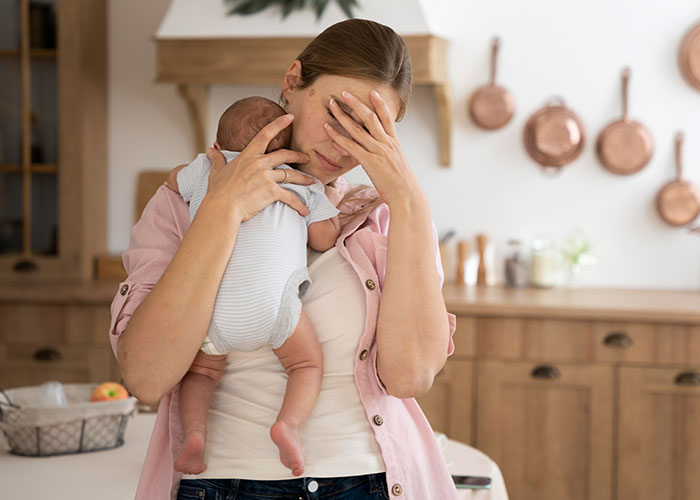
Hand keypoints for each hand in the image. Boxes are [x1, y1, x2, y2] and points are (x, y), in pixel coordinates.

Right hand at [204, 114, 313, 221]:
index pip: (265, 134)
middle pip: (285, 155)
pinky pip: (290, 197)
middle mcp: (260, 163)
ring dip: (304, 179)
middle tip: (307, 157)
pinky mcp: (271, 191)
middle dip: (298, 156)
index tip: (290, 117)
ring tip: (312, 182)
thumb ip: (217, 160)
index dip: (279, 123)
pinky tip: (305, 210)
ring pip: (291, 175)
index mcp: (248, 156)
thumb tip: (210, 150)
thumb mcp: (217, 172)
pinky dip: (299, 204)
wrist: (221, 207)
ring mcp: (266, 177)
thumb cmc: (218, 192)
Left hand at [323, 90, 426, 207]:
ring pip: (358, 128)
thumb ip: (388, 154)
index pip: (387, 118)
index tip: (372, 92)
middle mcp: (386, 143)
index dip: (380, 104)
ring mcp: (377, 151)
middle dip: (356, 103)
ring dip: (343, 115)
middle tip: (344, 93)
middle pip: (370, 117)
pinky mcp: (369, 161)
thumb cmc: (402, 184)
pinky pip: (351, 145)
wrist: (407, 196)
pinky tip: (328, 128)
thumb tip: (380, 152)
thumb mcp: (397, 164)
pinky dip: (338, 136)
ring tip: (332, 104)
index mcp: (394, 143)